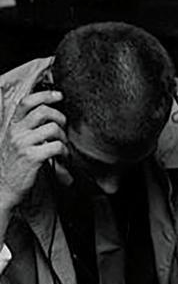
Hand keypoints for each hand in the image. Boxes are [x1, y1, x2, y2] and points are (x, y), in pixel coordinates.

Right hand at [0, 84, 65, 209]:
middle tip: (63, 127)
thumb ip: (24, 128)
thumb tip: (43, 112)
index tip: (58, 95)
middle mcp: (15, 132)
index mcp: (11, 127)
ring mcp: (23, 144)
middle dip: (59, 117)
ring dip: (63, 137)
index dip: (44, 95)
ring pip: (53, 128)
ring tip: (61, 146)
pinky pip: (56, 146)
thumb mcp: (13, 142)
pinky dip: (64, 151)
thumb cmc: (13, 165)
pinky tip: (61, 157)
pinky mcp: (32, 157)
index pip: (26, 102)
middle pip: (43, 111)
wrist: (4, 188)